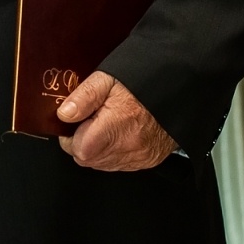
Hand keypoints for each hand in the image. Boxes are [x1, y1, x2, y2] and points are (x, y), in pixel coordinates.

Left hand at [56, 72, 176, 170]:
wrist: (179, 89)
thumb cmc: (143, 83)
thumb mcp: (107, 79)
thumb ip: (83, 97)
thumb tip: (64, 115)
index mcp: (116, 126)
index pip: (79, 149)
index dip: (70, 136)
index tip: (75, 122)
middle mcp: (129, 147)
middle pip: (88, 159)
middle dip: (82, 142)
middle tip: (91, 121)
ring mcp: (140, 157)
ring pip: (103, 164)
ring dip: (98, 149)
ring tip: (107, 125)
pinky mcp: (149, 160)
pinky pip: (120, 164)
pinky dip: (114, 152)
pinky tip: (119, 133)